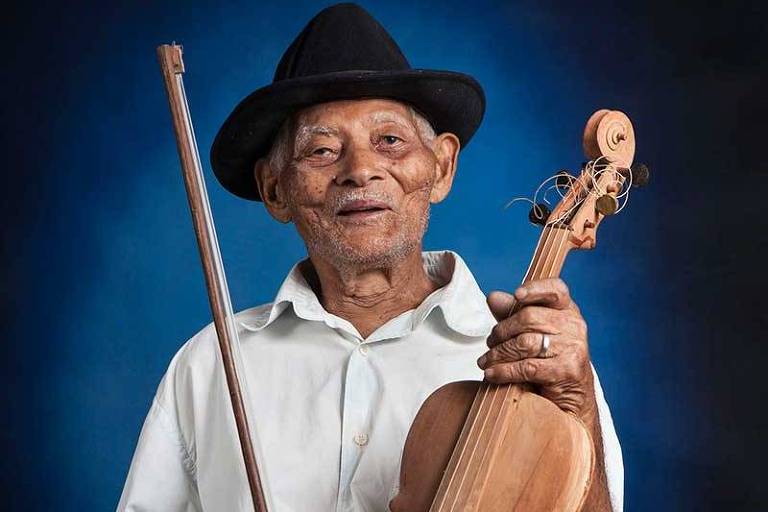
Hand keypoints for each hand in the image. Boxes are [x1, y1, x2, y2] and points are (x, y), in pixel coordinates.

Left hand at [478, 278, 596, 421]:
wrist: (570, 397)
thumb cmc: (548, 359)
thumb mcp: (531, 333)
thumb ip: (513, 313)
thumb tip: (493, 297)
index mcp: (567, 310)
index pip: (556, 289)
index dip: (535, 289)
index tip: (517, 296)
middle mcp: (574, 326)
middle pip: (528, 317)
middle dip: (502, 331)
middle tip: (490, 343)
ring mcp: (573, 348)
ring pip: (524, 343)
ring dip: (498, 353)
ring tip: (485, 361)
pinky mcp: (567, 370)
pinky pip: (527, 367)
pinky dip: (504, 371)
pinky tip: (492, 374)